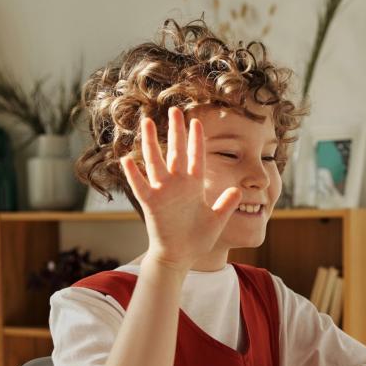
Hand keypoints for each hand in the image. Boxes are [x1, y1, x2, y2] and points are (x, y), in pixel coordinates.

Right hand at [120, 106, 240, 270]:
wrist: (180, 256)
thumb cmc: (197, 238)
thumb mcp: (217, 220)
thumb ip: (226, 204)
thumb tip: (238, 191)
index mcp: (194, 185)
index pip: (196, 157)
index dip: (196, 140)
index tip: (196, 121)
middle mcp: (177, 184)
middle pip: (176, 152)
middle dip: (176, 131)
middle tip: (174, 110)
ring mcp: (163, 192)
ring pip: (155, 162)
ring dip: (151, 143)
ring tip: (147, 122)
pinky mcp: (151, 204)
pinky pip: (140, 186)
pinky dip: (134, 174)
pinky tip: (126, 159)